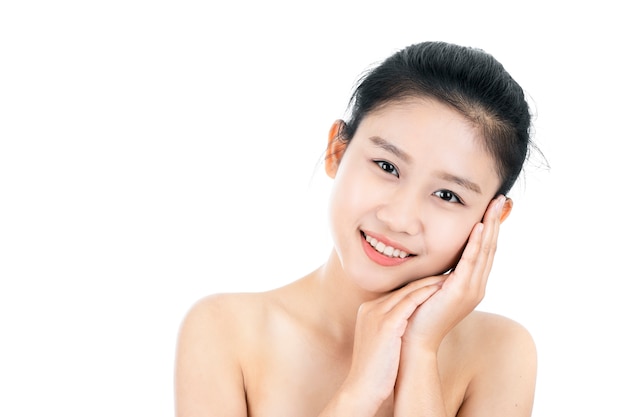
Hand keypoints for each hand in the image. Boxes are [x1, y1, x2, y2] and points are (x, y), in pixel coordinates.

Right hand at [341, 275, 444, 410]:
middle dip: (425, 281)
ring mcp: (376, 314)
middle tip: (445, 275)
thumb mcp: (378, 341)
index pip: (396, 293)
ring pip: (407, 292)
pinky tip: (440, 291)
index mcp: (367, 311)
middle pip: (402, 289)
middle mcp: (370, 308)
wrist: (362, 388)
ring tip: (447, 279)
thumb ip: (388, 327)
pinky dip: (425, 294)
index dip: (417, 287)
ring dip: (429, 284)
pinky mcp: (386, 324)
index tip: (435, 282)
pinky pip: (409, 303)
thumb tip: (406, 325)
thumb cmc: (375, 370)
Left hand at [402, 195, 506, 351]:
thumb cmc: (417, 313)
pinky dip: (476, 243)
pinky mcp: (460, 292)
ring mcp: (471, 290)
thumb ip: (439, 273)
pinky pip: (471, 262)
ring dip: (490, 226)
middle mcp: (476, 287)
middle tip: (500, 198)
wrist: (413, 340)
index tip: (492, 208)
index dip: (490, 229)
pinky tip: (479, 227)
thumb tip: (435, 254)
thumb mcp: (432, 287)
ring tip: (494, 205)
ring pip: (485, 251)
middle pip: (491, 247)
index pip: (485, 251)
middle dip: (495, 222)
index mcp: (470, 285)